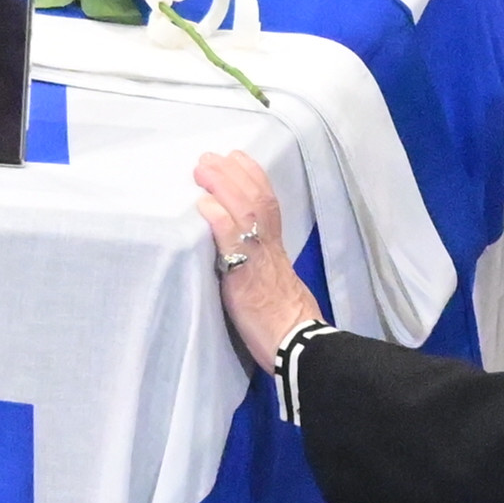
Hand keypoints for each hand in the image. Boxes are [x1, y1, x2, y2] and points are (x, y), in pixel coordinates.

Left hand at [194, 150, 323, 367]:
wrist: (300, 346)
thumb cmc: (288, 325)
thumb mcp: (277, 286)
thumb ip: (262, 267)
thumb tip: (243, 257)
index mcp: (278, 251)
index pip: (269, 204)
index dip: (253, 177)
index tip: (237, 157)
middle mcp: (271, 249)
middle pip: (256, 199)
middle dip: (234, 173)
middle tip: (211, 156)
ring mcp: (258, 262)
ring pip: (245, 212)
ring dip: (223, 185)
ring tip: (203, 168)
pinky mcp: (245, 280)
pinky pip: (233, 242)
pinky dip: (219, 219)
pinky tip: (204, 205)